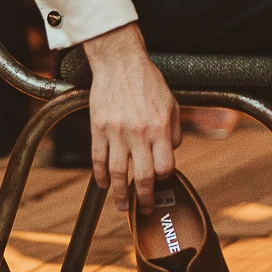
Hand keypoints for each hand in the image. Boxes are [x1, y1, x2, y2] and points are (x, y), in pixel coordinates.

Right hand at [82, 22, 179, 211]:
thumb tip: (172, 152)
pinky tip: (102, 184)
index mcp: (159, 128)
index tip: (161, 183)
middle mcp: (139, 133)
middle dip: (145, 199)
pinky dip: (99, 175)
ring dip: (120, 194)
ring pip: (118, 173)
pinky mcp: (98, 127)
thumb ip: (174, 131)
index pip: (165, 167)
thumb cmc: (147, 80)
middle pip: (143, 177)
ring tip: (121, 206)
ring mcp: (116, 132)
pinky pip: (98, 158)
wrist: (119, 61)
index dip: (164, 179)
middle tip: (144, 210)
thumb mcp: (171, 103)